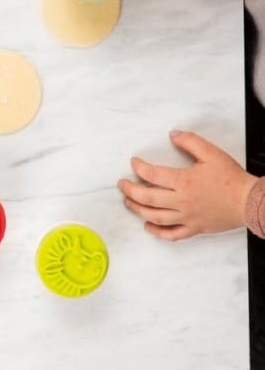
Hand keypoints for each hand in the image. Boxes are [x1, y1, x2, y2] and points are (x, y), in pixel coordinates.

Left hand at [118, 130, 256, 240]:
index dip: (139, 168)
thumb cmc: (231, 178)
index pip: (152, 175)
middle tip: (122, 185)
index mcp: (183, 182)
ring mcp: (187, 217)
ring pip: (155, 217)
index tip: (134, 163)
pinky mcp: (195, 229)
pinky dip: (158, 232)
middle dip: (131, 191)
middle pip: (147, 198)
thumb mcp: (211, 153)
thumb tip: (173, 135)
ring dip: (138, 210)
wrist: (249, 201)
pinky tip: (148, 226)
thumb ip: (190, 141)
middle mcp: (181, 201)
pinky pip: (172, 234)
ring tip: (128, 203)